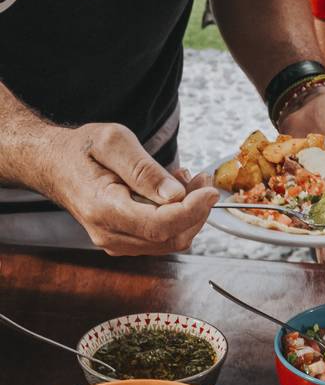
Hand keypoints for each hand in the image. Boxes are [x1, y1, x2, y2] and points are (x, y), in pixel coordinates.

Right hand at [34, 123, 218, 254]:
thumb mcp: (113, 142)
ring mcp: (116, 242)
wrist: (54, 164)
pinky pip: (161, 238)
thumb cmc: (81, 150)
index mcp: (103, 208)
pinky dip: (177, 217)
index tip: (211, 190)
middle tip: (202, 178)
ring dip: (189, 213)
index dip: (193, 210)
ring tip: (184, 178)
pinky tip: (172, 192)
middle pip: (171, 238)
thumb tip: (174, 195)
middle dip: (197, 209)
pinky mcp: (124, 241)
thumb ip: (144, 169)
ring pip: (171, 241)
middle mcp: (109, 234)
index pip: (160, 225)